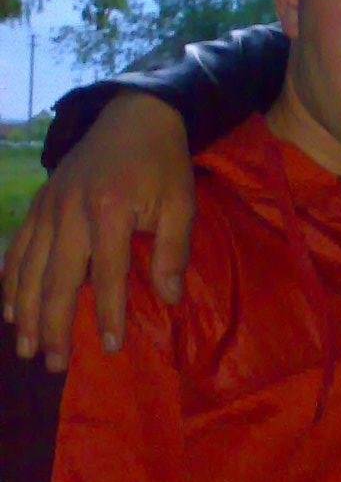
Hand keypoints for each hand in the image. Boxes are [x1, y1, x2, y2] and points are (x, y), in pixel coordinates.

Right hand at [2, 92, 194, 369]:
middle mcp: (70, 211)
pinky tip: (9, 311)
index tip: (109, 348)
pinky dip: (10, 281)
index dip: (107, 314)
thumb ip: (175, 250)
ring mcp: (48, 207)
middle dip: (54, 326)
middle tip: (55, 365)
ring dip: (25, 313)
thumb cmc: (162, 164)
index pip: (106, 275)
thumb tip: (168, 299)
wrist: (134, 115)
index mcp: (109, 211)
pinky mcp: (38, 203)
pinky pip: (18, 249)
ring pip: (29, 269)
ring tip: (27, 350)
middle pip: (57, 279)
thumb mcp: (181, 202)